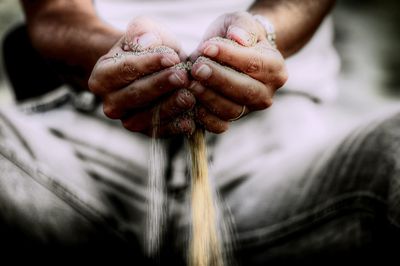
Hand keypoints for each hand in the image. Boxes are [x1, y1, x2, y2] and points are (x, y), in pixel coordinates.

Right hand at [89, 17, 195, 136]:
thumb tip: (145, 43)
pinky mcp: (146, 132)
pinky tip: (190, 119)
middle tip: (182, 77)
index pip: (125, 69)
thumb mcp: (144, 31)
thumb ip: (142, 31)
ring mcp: (127, 120)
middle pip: (135, 95)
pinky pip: (159, 132)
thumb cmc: (149, 48)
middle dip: (160, 86)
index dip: (148, 64)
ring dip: (169, 108)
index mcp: (102, 76)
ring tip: (189, 97)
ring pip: (146, 118)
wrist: (156, 70)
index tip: (172, 57)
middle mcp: (110, 103)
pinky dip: (175, 127)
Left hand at [189, 11, 287, 132]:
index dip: (229, 57)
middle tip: (197, 68)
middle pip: (245, 91)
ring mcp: (250, 109)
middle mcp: (266, 93)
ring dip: (208, 98)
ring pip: (232, 110)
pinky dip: (204, 117)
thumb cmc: (236, 36)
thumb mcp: (240, 22)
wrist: (231, 55)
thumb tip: (238, 39)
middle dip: (218, 80)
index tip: (207, 48)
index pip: (254, 64)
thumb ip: (242, 27)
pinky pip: (220, 125)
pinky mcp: (232, 120)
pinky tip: (191, 103)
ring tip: (190, 83)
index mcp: (275, 68)